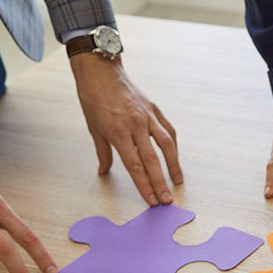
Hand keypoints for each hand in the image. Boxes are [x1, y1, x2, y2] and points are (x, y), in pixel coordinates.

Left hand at [71, 55, 181, 206]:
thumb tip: (104, 172)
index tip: (151, 200)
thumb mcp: (94, 129)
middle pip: (152, 160)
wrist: (101, 72)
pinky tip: (175, 158)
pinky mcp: (155, 110)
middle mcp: (135, 125)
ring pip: (166, 145)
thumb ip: (103, 153)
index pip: (134, 166)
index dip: (144, 185)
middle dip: (160, 182)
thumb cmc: (94, 100)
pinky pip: (168, 131)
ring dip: (173, 165)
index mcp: (118, 132)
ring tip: (177, 182)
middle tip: (167, 200)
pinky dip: (173, 146)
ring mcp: (148, 116)